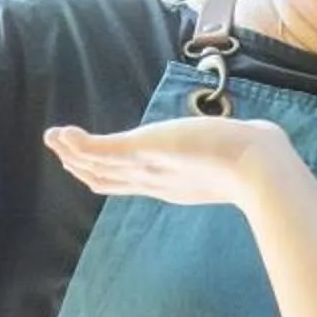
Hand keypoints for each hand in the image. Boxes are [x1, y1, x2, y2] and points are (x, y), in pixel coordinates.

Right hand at [45, 117, 304, 211]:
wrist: (258, 167)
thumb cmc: (256, 160)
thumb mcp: (237, 153)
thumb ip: (237, 146)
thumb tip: (262, 134)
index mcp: (170, 182)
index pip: (127, 181)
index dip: (104, 173)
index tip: (85, 162)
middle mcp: (154, 179)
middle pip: (106, 176)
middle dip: (81, 162)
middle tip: (59, 146)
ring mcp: (148, 167)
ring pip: (99, 164)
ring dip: (74, 151)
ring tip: (55, 138)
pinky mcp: (145, 150)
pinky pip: (104, 150)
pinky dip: (80, 144)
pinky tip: (63, 134)